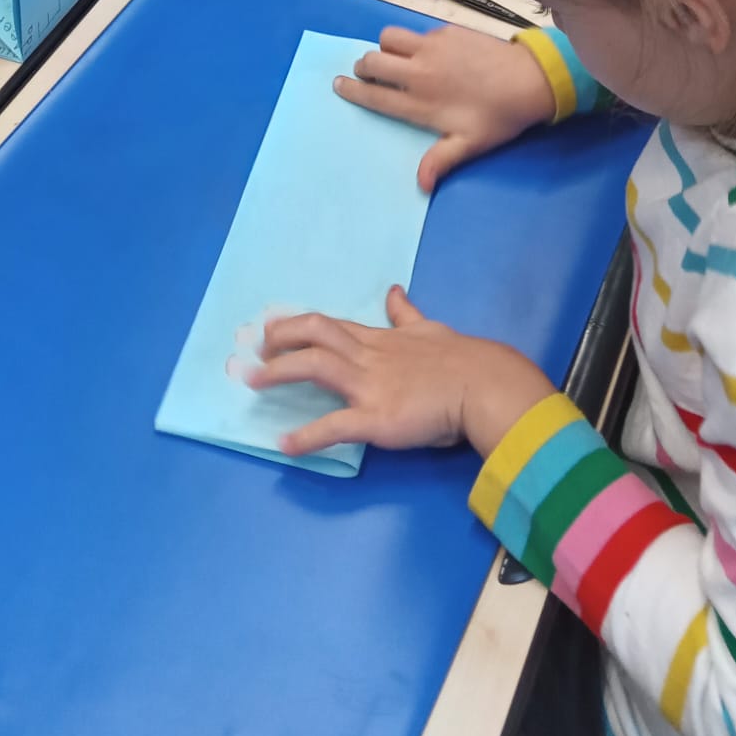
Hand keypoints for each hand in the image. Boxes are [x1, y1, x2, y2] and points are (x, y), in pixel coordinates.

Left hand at [251, 286, 554, 459]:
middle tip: (257, 348)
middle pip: (315, 334)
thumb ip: (406, 314)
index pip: (330, 325)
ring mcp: (370, 385)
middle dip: (281, 338)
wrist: (483, 384)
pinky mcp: (377, 418)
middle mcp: (368, 357)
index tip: (272, 328)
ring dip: (279, 372)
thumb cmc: (460, 360)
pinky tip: (285, 444)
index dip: (297, 325)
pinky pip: (334, 426)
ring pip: (316, 367)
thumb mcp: (429, 328)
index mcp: (379, 340)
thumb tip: (393, 291)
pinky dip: (306, 436)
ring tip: (252, 381)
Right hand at [335, 23, 556, 191]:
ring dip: (385, 47)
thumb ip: (440, 161)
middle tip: (368, 71)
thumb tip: (420, 184)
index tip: (339, 84)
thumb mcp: (470, 144)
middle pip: (372, 60)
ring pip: (389, 37)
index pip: (374, 94)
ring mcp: (431, 46)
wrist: (529, 79)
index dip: (352, 89)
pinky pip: (416, 31)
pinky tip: (429, 52)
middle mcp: (419, 71)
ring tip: (394, 58)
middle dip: (364, 66)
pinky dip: (413, 41)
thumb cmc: (499, 117)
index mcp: (420, 102)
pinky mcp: (445, 30)